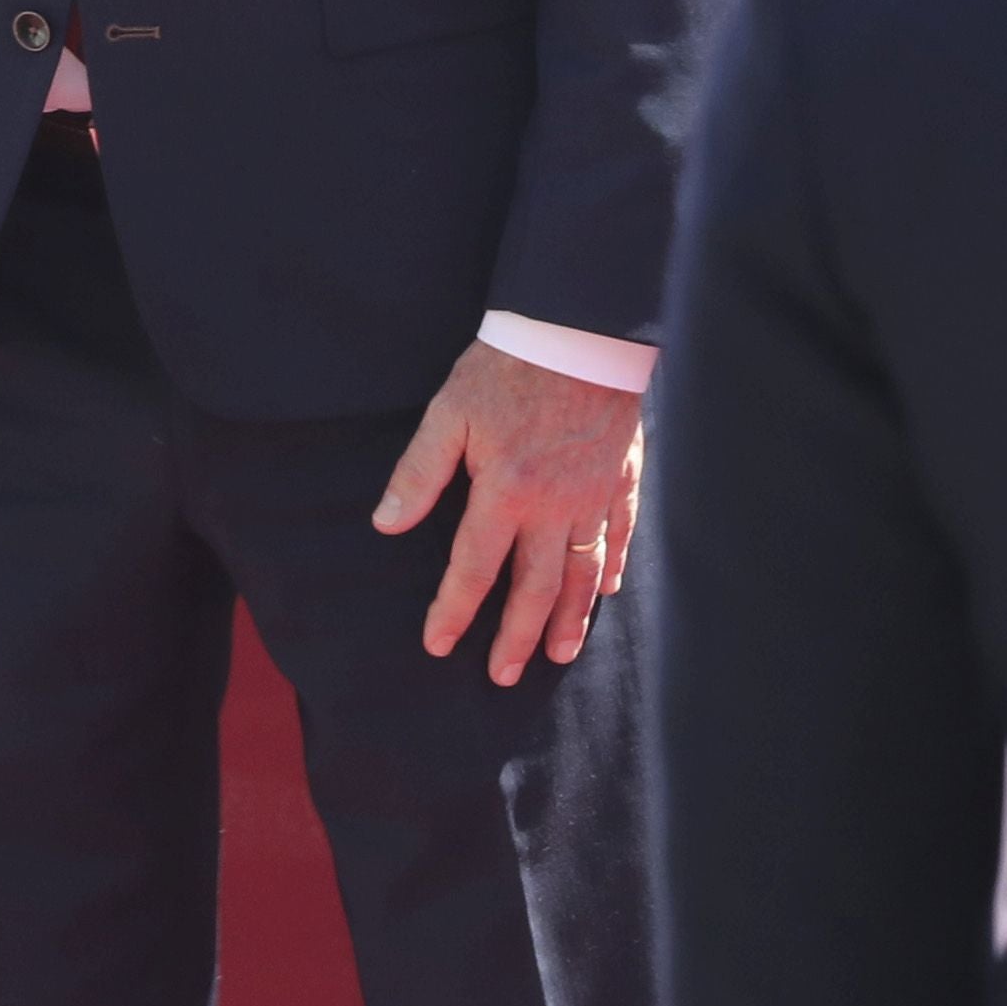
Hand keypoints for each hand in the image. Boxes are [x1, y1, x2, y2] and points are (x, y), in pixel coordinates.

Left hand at [373, 340, 643, 684]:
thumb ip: (419, 473)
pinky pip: (619, 535)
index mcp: (505, 494)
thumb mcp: (448, 412)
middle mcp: (553, 507)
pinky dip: (611, 568)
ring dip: (568, 620)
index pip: (473, 569)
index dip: (453, 611)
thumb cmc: (505, 368)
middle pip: (534, 589)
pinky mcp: (620, 477)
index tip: (438, 645)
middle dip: (516, 637)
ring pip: (581, 575)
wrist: (578, 329)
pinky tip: (606, 593)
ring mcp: (592, 496)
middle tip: (503, 675)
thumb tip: (386, 525)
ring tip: (556, 656)